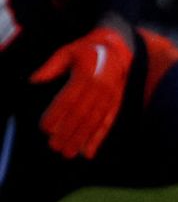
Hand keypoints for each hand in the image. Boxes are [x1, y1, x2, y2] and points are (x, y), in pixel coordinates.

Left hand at [30, 23, 132, 158]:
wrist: (119, 48)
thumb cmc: (87, 51)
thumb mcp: (68, 51)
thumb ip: (51, 66)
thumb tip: (33, 80)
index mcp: (87, 73)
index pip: (69, 98)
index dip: (57, 114)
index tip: (45, 128)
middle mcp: (100, 86)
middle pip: (82, 113)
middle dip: (67, 132)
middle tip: (54, 146)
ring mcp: (110, 95)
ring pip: (94, 121)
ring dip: (81, 138)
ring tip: (68, 153)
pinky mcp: (116, 102)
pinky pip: (108, 122)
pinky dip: (99, 138)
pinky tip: (88, 152)